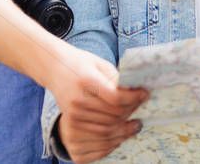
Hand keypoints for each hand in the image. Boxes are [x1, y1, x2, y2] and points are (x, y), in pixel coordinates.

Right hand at [48, 46, 147, 162]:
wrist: (55, 68)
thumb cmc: (81, 63)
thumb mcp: (100, 64)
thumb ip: (117, 79)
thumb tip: (137, 93)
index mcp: (87, 81)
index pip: (115, 98)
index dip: (133, 98)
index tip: (145, 94)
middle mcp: (78, 100)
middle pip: (113, 115)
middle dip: (131, 112)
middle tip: (142, 107)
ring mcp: (73, 114)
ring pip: (106, 129)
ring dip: (124, 127)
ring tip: (135, 121)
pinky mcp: (70, 122)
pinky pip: (96, 135)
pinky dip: (112, 135)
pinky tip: (120, 129)